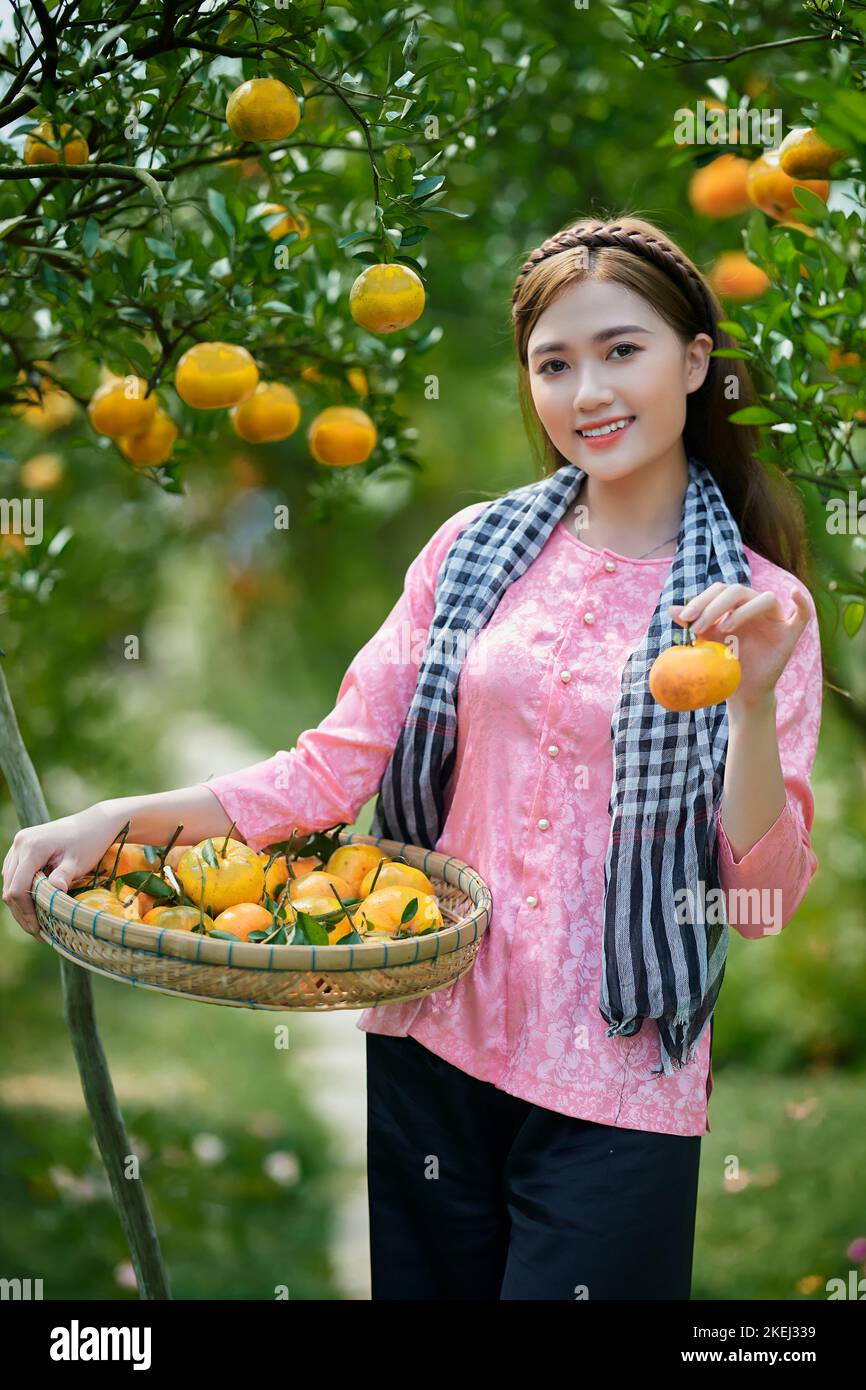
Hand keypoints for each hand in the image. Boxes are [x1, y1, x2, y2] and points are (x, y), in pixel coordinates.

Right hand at [2, 803, 127, 938]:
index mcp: (32, 846)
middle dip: (21, 912)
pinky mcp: (22, 848)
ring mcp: (19, 844)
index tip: (38, 929)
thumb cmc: (90, 842)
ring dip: (19, 903)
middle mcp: (20, 843)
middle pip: (9, 887)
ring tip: (36, 922)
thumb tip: (55, 892)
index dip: (25, 912)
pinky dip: (21, 890)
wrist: (96, 823)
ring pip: (9, 881)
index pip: (18, 887)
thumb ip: (64, 876)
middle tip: (37, 932)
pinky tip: (35, 904)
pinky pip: (14, 874)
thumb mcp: (79, 861)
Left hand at [669, 582, 811, 713]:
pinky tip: (793, 594)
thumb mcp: (706, 642)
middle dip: (715, 606)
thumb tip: (671, 609)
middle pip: (739, 591)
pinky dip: (801, 603)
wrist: (741, 690)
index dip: (702, 600)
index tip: (684, 620)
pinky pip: (802, 615)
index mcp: (735, 604)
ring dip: (743, 610)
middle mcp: (755, 606)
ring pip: (765, 599)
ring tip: (724, 628)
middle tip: (698, 627)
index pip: (720, 590)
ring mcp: (774, 618)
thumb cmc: (724, 662)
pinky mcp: (789, 634)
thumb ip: (692, 623)